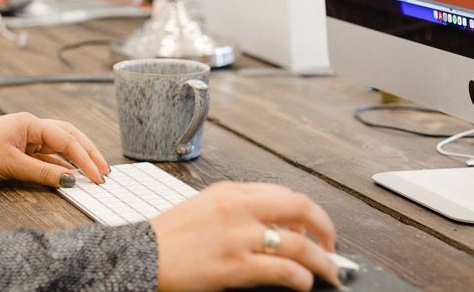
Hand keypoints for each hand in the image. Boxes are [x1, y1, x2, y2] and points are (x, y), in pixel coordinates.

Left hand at [0, 112, 109, 187]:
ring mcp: (27, 138)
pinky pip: (47, 157)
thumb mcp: (11, 165)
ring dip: (77, 158)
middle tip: (105, 170)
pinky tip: (71, 175)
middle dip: (88, 152)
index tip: (98, 176)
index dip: (85, 158)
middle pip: (68, 137)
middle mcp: (32, 127)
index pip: (66, 139)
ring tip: (95, 172)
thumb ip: (43, 173)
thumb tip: (71, 180)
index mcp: (30, 123)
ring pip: (59, 146)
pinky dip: (61, 165)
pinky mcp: (21, 150)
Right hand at [149, 181, 338, 291]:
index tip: (315, 229)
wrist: (140, 255)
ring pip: (299, 244)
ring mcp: (237, 236)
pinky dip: (302, 278)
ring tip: (329, 273)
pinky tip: (303, 283)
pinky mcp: (234, 265)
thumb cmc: (169, 237)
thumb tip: (277, 228)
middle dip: (326, 228)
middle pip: (300, 207)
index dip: (308, 213)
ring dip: (322, 261)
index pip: (284, 194)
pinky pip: (283, 270)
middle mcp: (237, 208)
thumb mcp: (205, 209)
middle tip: (332, 246)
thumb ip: (239, 212)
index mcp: (230, 191)